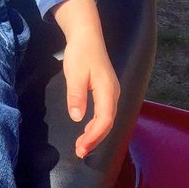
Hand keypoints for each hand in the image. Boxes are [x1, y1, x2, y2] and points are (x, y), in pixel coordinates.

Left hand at [62, 32, 119, 157]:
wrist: (86, 36)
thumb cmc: (80, 53)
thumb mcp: (74, 74)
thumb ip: (76, 95)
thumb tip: (78, 118)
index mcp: (108, 90)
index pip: (105, 120)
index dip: (94, 136)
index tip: (82, 147)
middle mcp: (114, 94)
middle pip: (108, 123)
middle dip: (95, 139)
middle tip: (80, 152)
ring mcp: (111, 92)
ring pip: (107, 119)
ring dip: (95, 134)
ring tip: (81, 146)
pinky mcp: (106, 91)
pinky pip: (104, 113)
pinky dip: (96, 125)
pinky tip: (87, 131)